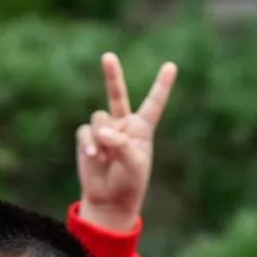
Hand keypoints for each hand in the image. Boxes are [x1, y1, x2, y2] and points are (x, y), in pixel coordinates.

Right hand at [75, 53, 176, 232]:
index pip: (153, 104)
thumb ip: (120, 144)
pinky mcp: (88, 138)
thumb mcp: (133, 164)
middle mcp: (123, 124)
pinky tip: (95, 157)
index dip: (162, 85)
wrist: (108, 199)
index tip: (171, 66)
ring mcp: (104, 130)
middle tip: (108, 57)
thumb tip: (101, 132)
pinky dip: (89, 144)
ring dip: (101, 138)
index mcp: (142, 129)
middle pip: (117, 95)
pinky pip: (85, 132)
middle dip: (112, 75)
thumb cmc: (129, 182)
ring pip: (99, 119)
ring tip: (105, 158)